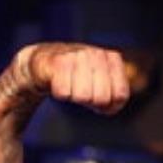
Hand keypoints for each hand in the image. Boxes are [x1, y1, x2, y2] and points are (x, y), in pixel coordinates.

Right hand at [13, 41, 130, 114]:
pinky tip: (58, 84)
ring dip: (74, 97)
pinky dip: (60, 94)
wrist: (43, 62)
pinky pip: (63, 93)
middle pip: (101, 98)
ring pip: (83, 96)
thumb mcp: (99, 84)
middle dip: (90, 102)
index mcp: (112, 59)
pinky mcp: (58, 62)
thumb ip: (113, 98)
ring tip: (69, 86)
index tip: (97, 101)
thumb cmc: (75, 77)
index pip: (120, 95)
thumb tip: (108, 108)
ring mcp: (78, 56)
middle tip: (81, 93)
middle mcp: (96, 54)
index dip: (108, 106)